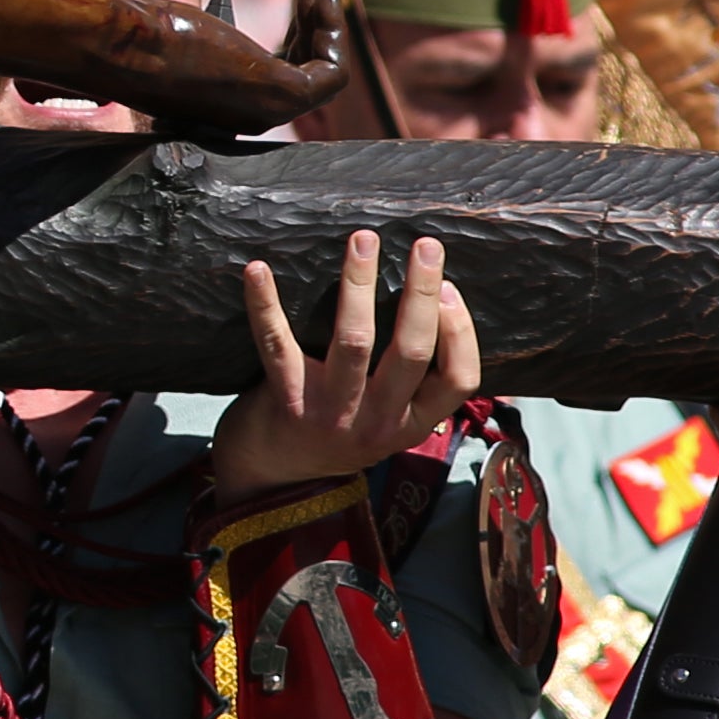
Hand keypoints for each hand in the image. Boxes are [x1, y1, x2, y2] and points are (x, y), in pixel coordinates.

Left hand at [210, 229, 479, 499]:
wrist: (271, 478)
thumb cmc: (335, 431)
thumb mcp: (387, 422)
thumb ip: (411, 384)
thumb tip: (436, 307)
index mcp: (411, 423)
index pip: (458, 381)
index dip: (461, 332)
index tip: (451, 288)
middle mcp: (377, 421)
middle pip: (412, 351)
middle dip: (421, 292)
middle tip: (425, 245)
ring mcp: (332, 412)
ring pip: (355, 341)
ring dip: (359, 284)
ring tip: (363, 240)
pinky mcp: (286, 402)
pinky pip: (277, 345)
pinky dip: (265, 304)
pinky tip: (257, 269)